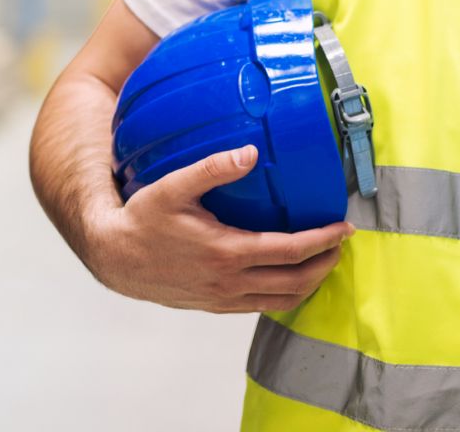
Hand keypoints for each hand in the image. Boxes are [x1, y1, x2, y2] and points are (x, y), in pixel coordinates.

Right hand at [91, 144, 353, 313]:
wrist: (115, 257)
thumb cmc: (143, 218)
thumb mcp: (174, 185)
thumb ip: (214, 167)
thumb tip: (251, 152)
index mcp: (227, 251)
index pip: (291, 251)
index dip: (323, 241)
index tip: (344, 228)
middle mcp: (229, 281)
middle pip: (295, 281)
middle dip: (326, 264)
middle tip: (342, 244)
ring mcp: (222, 297)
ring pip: (281, 301)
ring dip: (309, 283)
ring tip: (324, 262)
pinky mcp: (214, 305)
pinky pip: (260, 307)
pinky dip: (284, 295)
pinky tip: (289, 277)